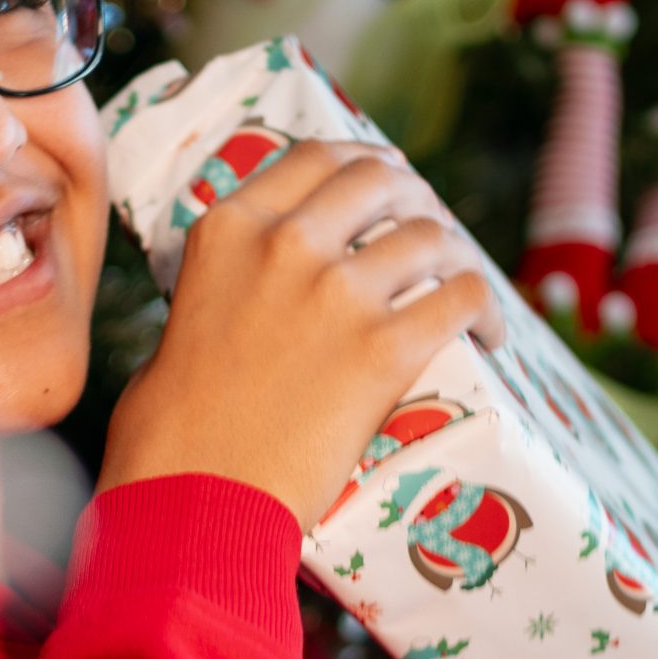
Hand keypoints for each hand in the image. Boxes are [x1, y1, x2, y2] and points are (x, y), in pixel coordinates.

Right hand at [96, 139, 505, 530]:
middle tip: (432, 232)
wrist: (194, 501)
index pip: (315, 157)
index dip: (364, 163)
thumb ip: (225, 289)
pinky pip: (461, 299)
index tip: (388, 182)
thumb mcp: (180, 324)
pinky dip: (485, 311)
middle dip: (417, 198)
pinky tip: (489, 335)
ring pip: (431, 236)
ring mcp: (338, 293)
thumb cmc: (168, 436)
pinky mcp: (384, 349)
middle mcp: (285, 244)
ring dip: (458, 257)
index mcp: (230, 230)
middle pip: (381, 180)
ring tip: (465, 286)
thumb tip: (250, 298)